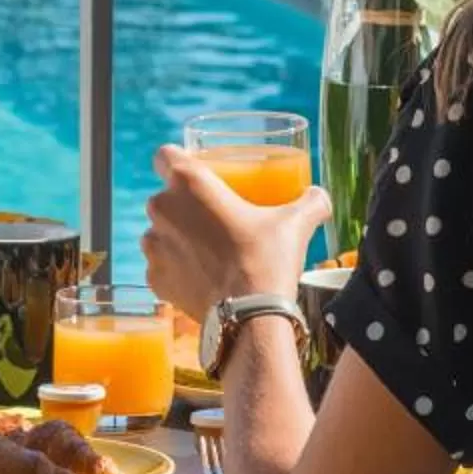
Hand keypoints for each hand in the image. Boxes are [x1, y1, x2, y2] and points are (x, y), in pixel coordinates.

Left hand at [141, 146, 331, 324]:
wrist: (249, 318)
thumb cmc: (267, 260)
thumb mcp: (295, 223)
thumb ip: (310, 202)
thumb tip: (319, 196)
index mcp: (188, 183)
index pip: (166, 155)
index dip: (179, 161)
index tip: (198, 174)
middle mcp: (162, 209)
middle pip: (166, 197)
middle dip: (186, 205)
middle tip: (216, 218)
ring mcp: (153, 246)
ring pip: (161, 231)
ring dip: (179, 237)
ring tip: (210, 251)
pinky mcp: (153, 278)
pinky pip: (162, 264)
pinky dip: (178, 268)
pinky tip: (204, 277)